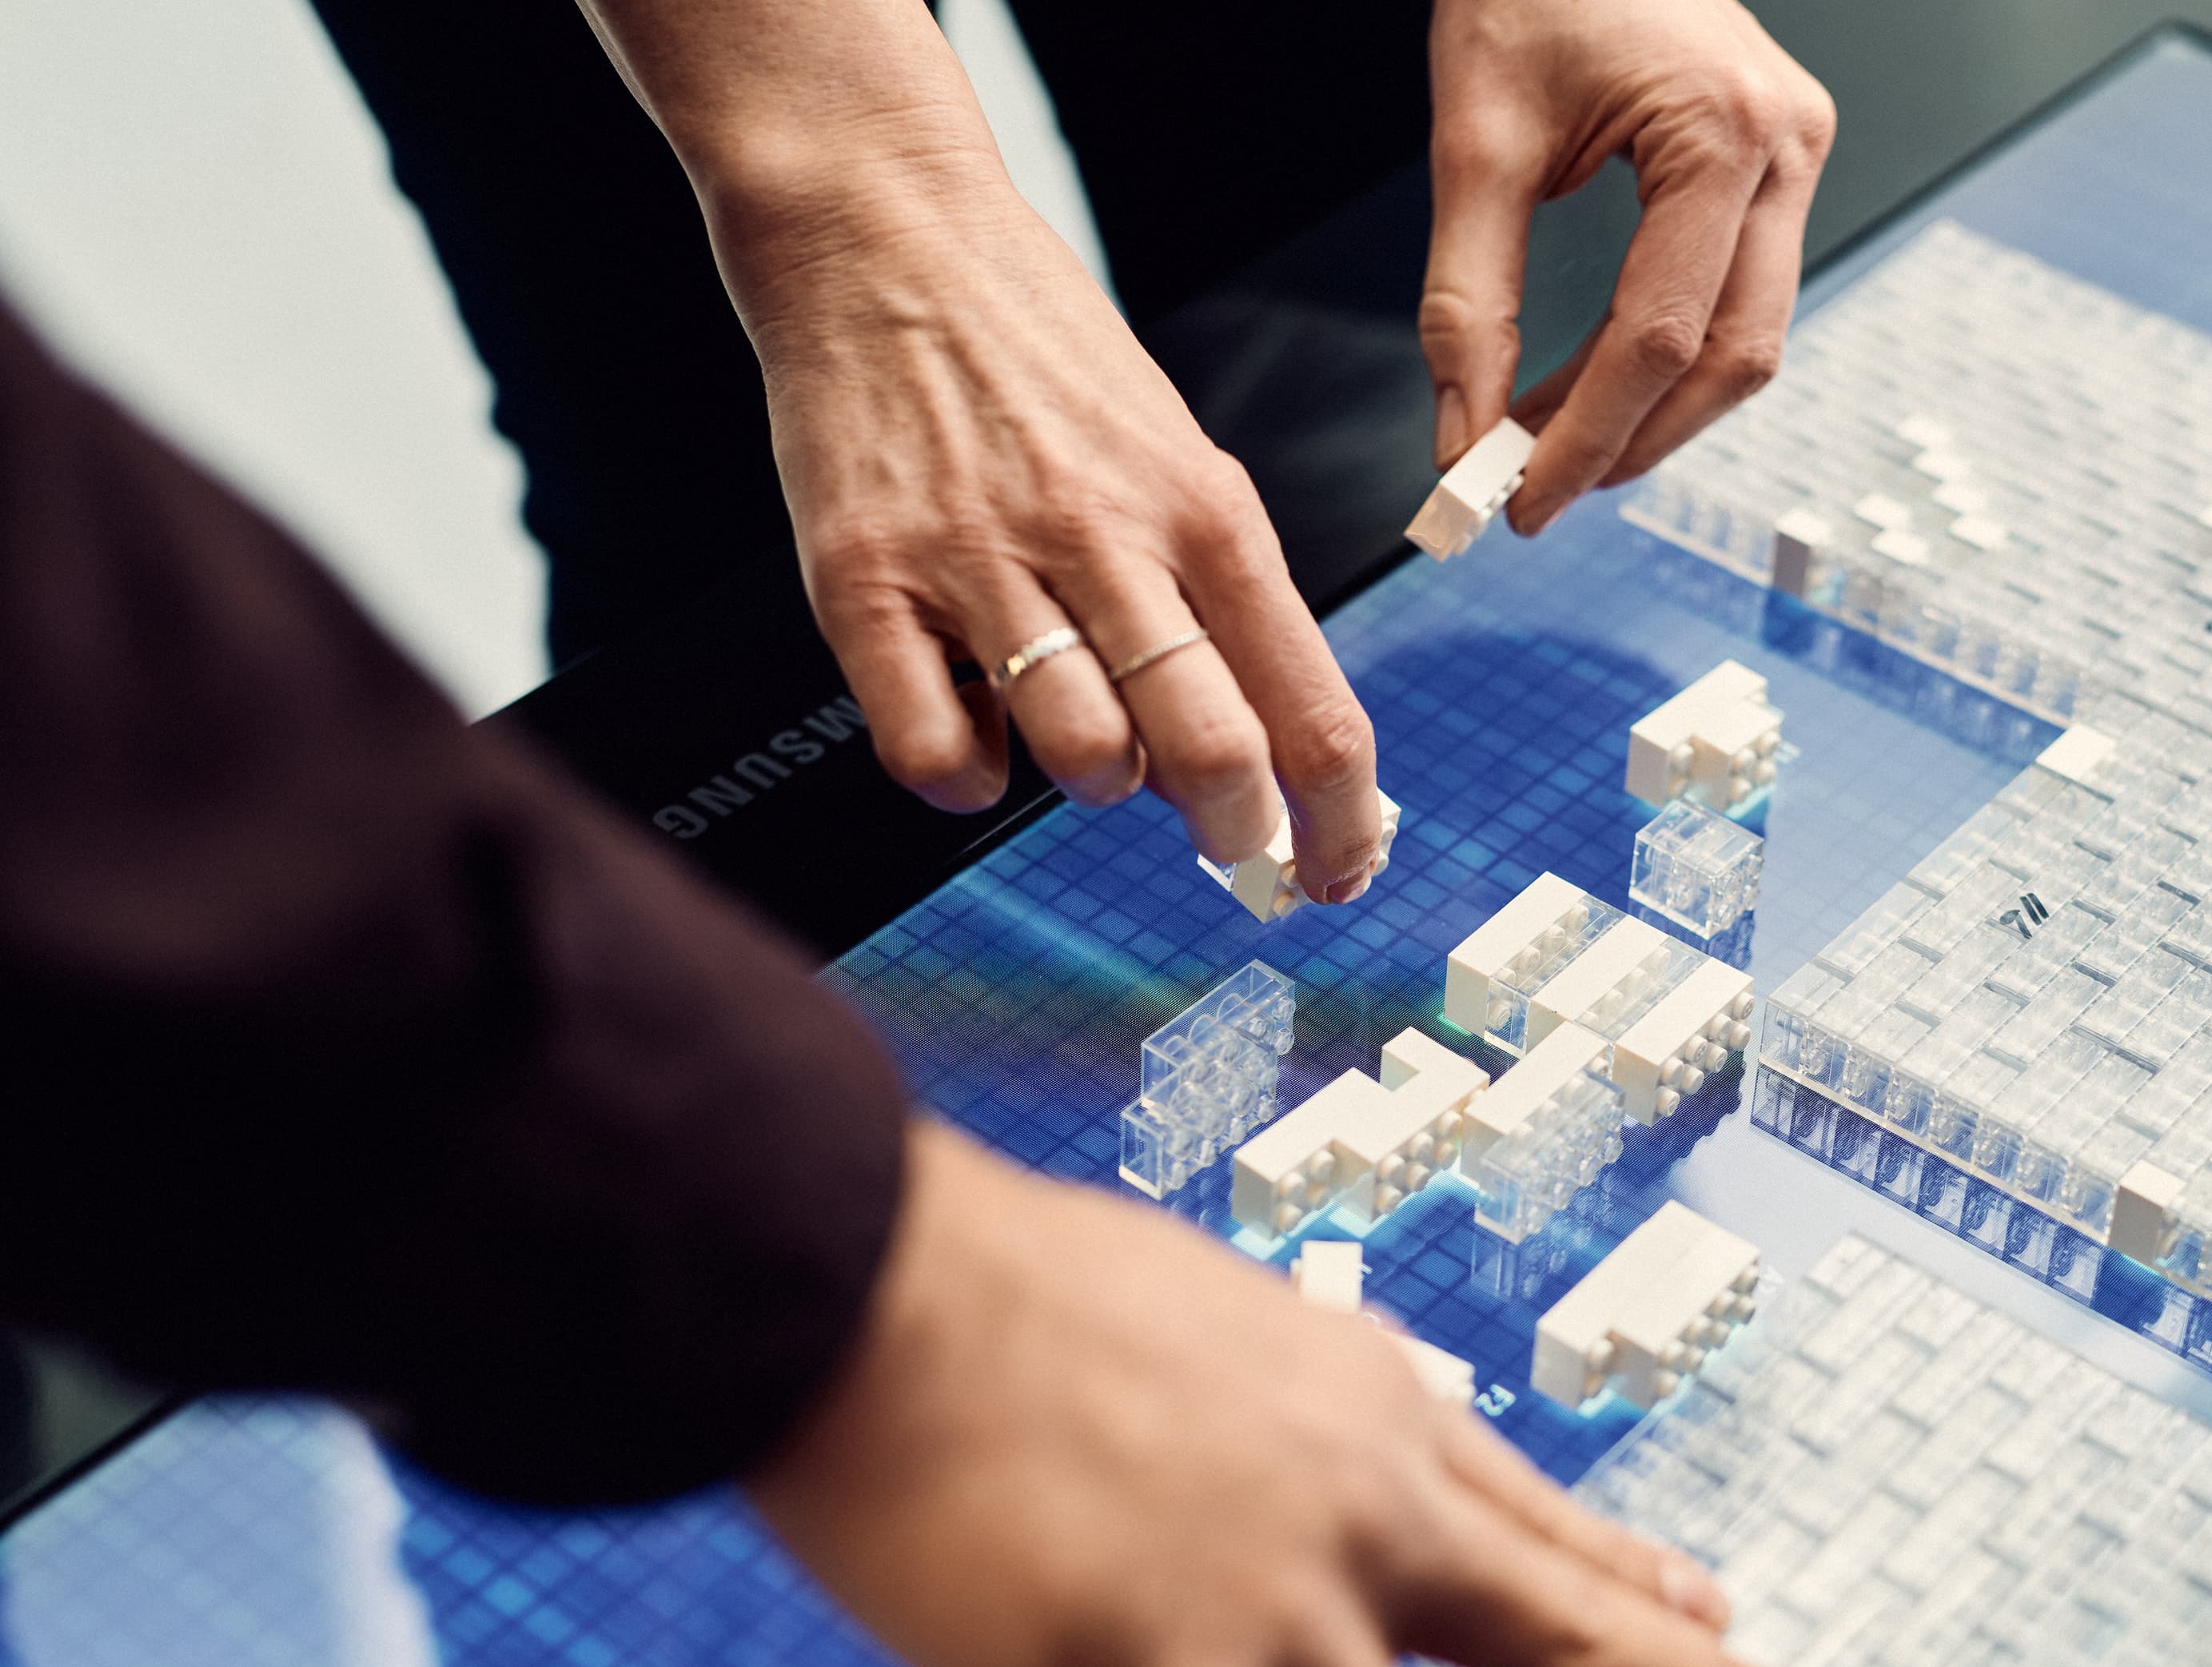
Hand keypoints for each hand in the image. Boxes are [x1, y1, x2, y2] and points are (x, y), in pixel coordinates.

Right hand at [697, 113, 1386, 897]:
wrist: (887, 240)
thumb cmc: (1041, 362)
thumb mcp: (1174, 458)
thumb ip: (1217, 600)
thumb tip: (1256, 754)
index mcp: (1205, 510)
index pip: (1312, 709)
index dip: (1339, 824)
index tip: (1334, 874)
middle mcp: (1105, 538)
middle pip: (1213, 751)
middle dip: (1233, 829)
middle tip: (1222, 839)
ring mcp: (980, 562)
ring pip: (1083, 760)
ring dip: (1094, 782)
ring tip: (1073, 727)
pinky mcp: (865, 582)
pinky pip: (934, 749)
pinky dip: (963, 777)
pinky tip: (971, 732)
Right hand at [747, 1121, 1847, 1666]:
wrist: (871, 1292)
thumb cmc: (978, 1296)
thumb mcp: (1186, 1331)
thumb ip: (1262, 1432)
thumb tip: (1248, 1527)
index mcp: (1361, 1405)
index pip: (1528, 1509)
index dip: (1627, 1567)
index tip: (1716, 1603)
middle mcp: (1367, 1508)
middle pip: (1576, 1633)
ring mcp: (1295, 1613)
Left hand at [1423, 0, 1834, 534]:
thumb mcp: (1473, 144)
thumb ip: (1465, 302)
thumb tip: (1461, 439)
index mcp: (1723, 129)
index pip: (1661, 334)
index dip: (1589, 435)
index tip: (1517, 501)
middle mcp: (1785, 146)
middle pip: (1730, 356)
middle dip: (1631, 440)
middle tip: (1535, 494)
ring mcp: (1796, 156)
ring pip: (1745, 342)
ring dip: (1650, 413)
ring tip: (1548, 445)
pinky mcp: (1777, 170)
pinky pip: (1735, 298)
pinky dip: (1662, 359)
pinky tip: (1586, 384)